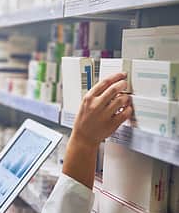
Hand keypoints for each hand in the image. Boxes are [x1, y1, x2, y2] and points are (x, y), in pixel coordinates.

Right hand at [63, 72, 132, 188]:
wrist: (83, 137)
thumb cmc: (84, 120)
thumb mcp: (84, 104)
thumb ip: (96, 95)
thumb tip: (110, 85)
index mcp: (88, 98)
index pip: (104, 82)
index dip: (115, 76)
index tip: (121, 75)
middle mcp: (96, 105)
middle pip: (114, 89)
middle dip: (123, 84)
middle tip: (125, 84)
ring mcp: (104, 114)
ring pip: (122, 100)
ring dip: (126, 97)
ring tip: (125, 98)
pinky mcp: (112, 123)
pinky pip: (126, 113)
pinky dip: (128, 109)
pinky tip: (126, 109)